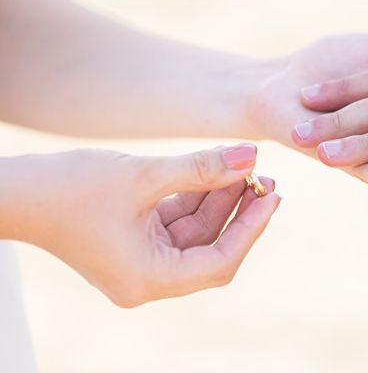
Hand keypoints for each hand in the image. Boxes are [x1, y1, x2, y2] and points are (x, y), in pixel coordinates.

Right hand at [0, 144, 279, 306]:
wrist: (16, 191)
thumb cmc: (70, 187)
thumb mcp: (145, 176)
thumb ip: (202, 168)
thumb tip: (252, 156)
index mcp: (149, 279)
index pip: (219, 261)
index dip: (252, 228)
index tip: (274, 195)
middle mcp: (148, 278)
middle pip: (211, 246)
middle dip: (239, 210)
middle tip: (265, 176)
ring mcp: (140, 260)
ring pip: (196, 230)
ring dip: (219, 198)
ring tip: (245, 165)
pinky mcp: (134, 240)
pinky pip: (176, 221)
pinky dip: (196, 196)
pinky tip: (216, 169)